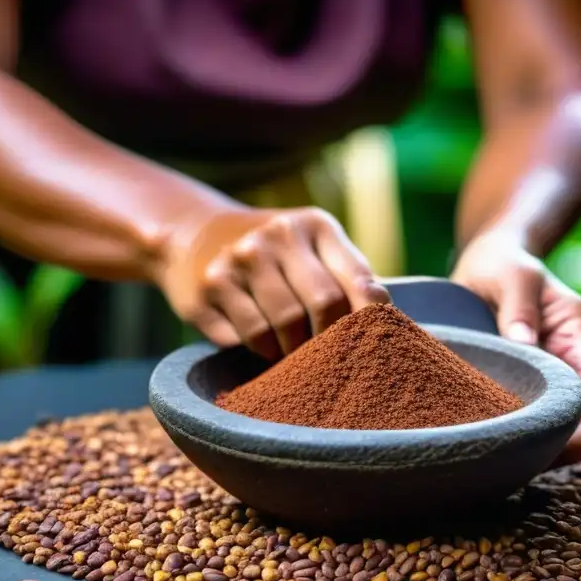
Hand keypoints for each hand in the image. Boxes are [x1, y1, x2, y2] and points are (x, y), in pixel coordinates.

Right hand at [156, 205, 389, 360]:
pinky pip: (247, 338)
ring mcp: (238, 260)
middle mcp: (275, 235)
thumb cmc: (273, 253)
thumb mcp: (312, 247)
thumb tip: (386, 317)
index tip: (372, 344)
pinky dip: (261, 350)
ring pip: (284, 327)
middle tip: (328, 356)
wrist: (193, 235)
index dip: (370, 318)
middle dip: (329, 339)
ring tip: (292, 350)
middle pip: (323, 305)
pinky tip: (262, 342)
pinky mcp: (208, 289)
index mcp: (313, 225)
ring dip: (293, 350)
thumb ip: (349, 276)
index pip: (357, 279)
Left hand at [452, 233, 580, 461]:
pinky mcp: (518, 379)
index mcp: (576, 331)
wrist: (485, 259)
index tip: (572, 437)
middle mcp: (565, 356)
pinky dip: (518, 430)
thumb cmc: (503, 261)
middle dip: (566, 438)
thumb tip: (523, 344)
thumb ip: (520, 307)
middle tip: (537, 463)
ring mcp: (543, 370)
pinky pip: (526, 410)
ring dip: (541, 439)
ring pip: (553, 415)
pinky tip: (495, 446)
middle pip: (579, 409)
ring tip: (513, 462)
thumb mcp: (513, 275)